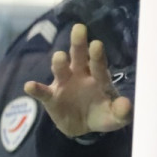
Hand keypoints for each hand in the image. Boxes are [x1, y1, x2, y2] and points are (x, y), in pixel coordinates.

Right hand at [24, 23, 132, 137]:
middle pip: (79, 56)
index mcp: (98, 76)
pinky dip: (36, 89)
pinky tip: (30, 86)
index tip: (96, 44)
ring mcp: (64, 84)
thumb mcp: (115, 117)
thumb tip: (126, 105)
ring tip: (59, 57)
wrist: (84, 128)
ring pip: (61, 69)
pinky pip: (43, 92)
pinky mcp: (52, 97)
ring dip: (59, 63)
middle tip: (79, 28)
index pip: (98, 64)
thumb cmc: (102, 115)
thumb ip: (122, 112)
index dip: (97, 55)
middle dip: (79, 43)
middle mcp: (80, 74)